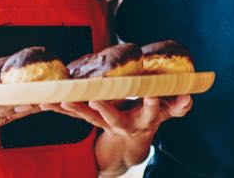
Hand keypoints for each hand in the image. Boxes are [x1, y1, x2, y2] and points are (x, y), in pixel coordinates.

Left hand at [41, 95, 191, 141]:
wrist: (131, 141)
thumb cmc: (151, 116)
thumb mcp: (168, 112)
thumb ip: (178, 105)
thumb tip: (188, 95)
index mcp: (145, 119)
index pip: (151, 109)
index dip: (153, 102)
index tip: (152, 93)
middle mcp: (124, 123)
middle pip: (113, 118)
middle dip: (105, 110)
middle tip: (96, 102)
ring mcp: (106, 123)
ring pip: (88, 117)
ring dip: (74, 109)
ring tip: (60, 100)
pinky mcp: (91, 120)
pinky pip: (74, 115)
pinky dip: (59, 108)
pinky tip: (44, 102)